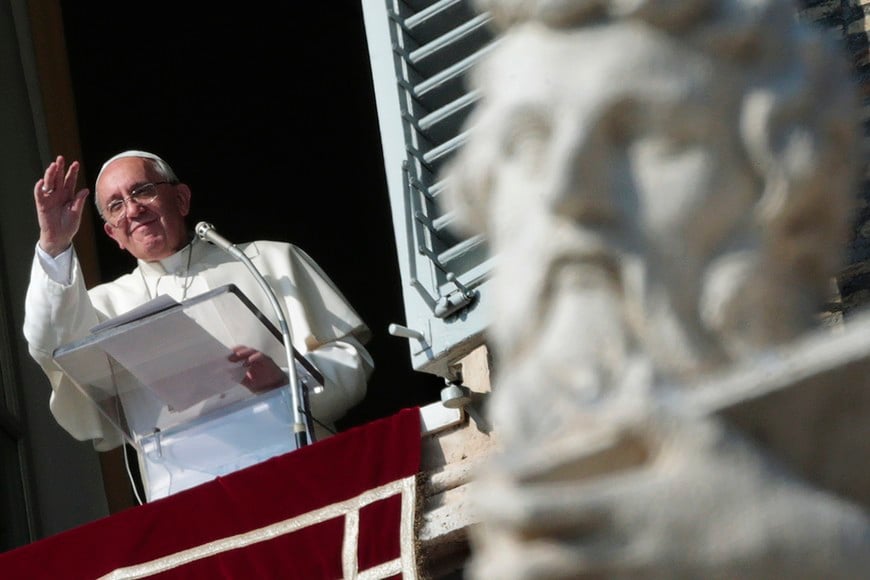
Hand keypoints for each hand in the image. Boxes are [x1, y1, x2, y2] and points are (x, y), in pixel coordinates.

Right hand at [34, 155, 89, 255]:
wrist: (60, 237)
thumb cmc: (69, 225)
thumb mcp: (76, 212)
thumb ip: (79, 201)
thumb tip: (85, 190)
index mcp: (68, 195)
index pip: (70, 181)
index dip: (72, 172)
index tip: (76, 163)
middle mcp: (59, 194)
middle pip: (59, 178)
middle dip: (60, 168)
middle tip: (61, 158)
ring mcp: (50, 198)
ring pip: (49, 183)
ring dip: (50, 174)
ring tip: (53, 166)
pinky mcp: (42, 204)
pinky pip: (39, 194)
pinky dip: (39, 188)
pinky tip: (41, 182)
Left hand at [228, 345, 286, 391]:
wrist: (274, 387)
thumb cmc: (261, 383)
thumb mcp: (246, 382)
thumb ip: (238, 377)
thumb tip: (228, 375)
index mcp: (246, 362)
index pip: (237, 354)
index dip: (230, 354)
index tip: (222, 357)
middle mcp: (252, 358)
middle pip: (242, 351)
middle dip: (235, 352)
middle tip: (228, 357)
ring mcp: (259, 358)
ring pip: (250, 351)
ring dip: (243, 352)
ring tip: (237, 355)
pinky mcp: (267, 360)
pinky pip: (260, 356)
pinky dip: (254, 357)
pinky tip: (249, 360)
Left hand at [469, 411, 869, 578]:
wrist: (802, 558)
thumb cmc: (749, 490)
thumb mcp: (699, 435)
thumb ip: (642, 409)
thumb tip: (602, 389)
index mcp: (622, 505)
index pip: (536, 506)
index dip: (494, 499)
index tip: (478, 488)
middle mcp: (617, 550)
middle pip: (530, 560)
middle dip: (492, 547)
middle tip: (479, 531)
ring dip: (516, 578)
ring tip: (497, 563)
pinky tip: (548, 577)